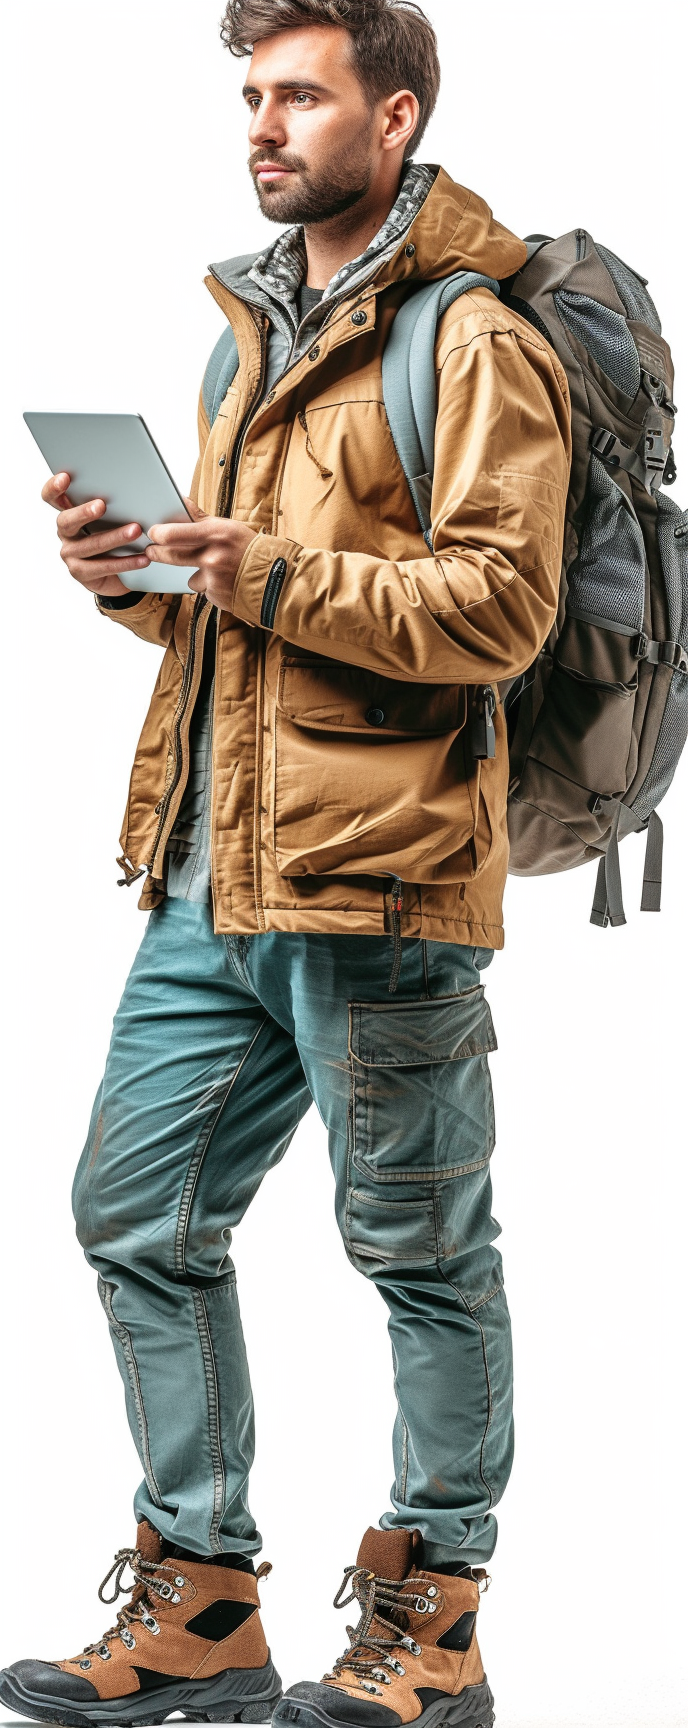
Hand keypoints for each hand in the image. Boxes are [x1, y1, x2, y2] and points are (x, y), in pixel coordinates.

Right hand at [41, 473, 150, 597]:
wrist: (117, 575)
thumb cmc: (114, 539)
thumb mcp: (111, 519)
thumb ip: (112, 505)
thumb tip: (134, 490)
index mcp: (69, 513)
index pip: (52, 497)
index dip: (54, 488)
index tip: (66, 477)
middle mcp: (65, 533)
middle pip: (66, 521)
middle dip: (84, 512)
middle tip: (102, 505)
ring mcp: (70, 554)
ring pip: (90, 545)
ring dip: (115, 537)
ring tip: (136, 530)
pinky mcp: (80, 572)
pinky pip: (103, 567)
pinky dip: (125, 562)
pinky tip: (142, 557)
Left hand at [146, 501, 256, 610]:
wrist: (277, 579)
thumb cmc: (251, 550)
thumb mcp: (229, 528)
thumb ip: (201, 520)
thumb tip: (180, 501)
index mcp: (216, 534)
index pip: (173, 533)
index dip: (158, 534)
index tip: (152, 533)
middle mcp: (212, 556)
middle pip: (172, 556)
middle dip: (157, 553)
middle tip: (151, 551)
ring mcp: (213, 579)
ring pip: (190, 577)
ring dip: (198, 575)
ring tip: (218, 571)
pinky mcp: (216, 596)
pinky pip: (205, 590)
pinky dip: (213, 587)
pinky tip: (227, 582)